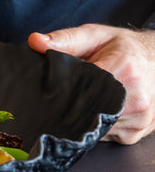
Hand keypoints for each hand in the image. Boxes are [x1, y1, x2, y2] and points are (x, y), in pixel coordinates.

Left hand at [28, 24, 154, 143]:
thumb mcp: (94, 35)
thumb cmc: (123, 48)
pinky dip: (93, 126)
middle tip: (57, 99)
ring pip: (91, 127)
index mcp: (124, 70)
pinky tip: (93, 112)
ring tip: (78, 102)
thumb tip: (34, 41)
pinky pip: (102, 136)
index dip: (60, 92)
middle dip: (67, 107)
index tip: (47, 92)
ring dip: (80, 118)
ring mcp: (137, 119)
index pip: (79, 90)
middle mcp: (134, 97)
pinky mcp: (134, 133)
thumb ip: (64, 39)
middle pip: (83, 112)